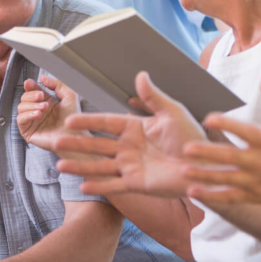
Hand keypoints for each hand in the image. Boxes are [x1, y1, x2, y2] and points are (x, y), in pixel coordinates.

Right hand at [17, 74, 80, 151]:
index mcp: (46, 102)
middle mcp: (38, 111)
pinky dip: (27, 115)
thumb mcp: (69, 95)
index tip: (30, 83)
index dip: (30, 86)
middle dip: (31, 95)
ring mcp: (32, 122)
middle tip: (41, 97)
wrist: (74, 136)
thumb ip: (57, 84)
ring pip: (20, 108)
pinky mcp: (28, 132)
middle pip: (24, 98)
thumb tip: (42, 77)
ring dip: (31, 105)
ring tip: (44, 108)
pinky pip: (20, 120)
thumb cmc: (74, 119)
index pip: (32, 91)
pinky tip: (38, 115)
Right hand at [54, 72, 207, 197]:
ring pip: (100, 166)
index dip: (88, 122)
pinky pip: (114, 186)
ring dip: (81, 167)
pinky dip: (99, 187)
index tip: (69, 119)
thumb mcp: (172, 112)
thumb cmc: (192, 137)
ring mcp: (131, 167)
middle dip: (77, 144)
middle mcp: (129, 147)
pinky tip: (82, 187)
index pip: (106, 123)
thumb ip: (153, 97)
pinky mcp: (137, 184)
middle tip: (55, 142)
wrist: (205, 165)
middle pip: (97, 145)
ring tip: (60, 165)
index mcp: (135, 128)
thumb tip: (140, 74)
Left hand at [182, 77, 260, 204]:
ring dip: (205, 175)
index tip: (209, 117)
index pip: (247, 131)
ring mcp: (259, 182)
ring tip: (184, 170)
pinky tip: (193, 191)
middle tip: (186, 148)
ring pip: (227, 179)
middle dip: (209, 154)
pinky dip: (212, 197)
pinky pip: (231, 198)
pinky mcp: (256, 196)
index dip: (228, 124)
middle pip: (232, 157)